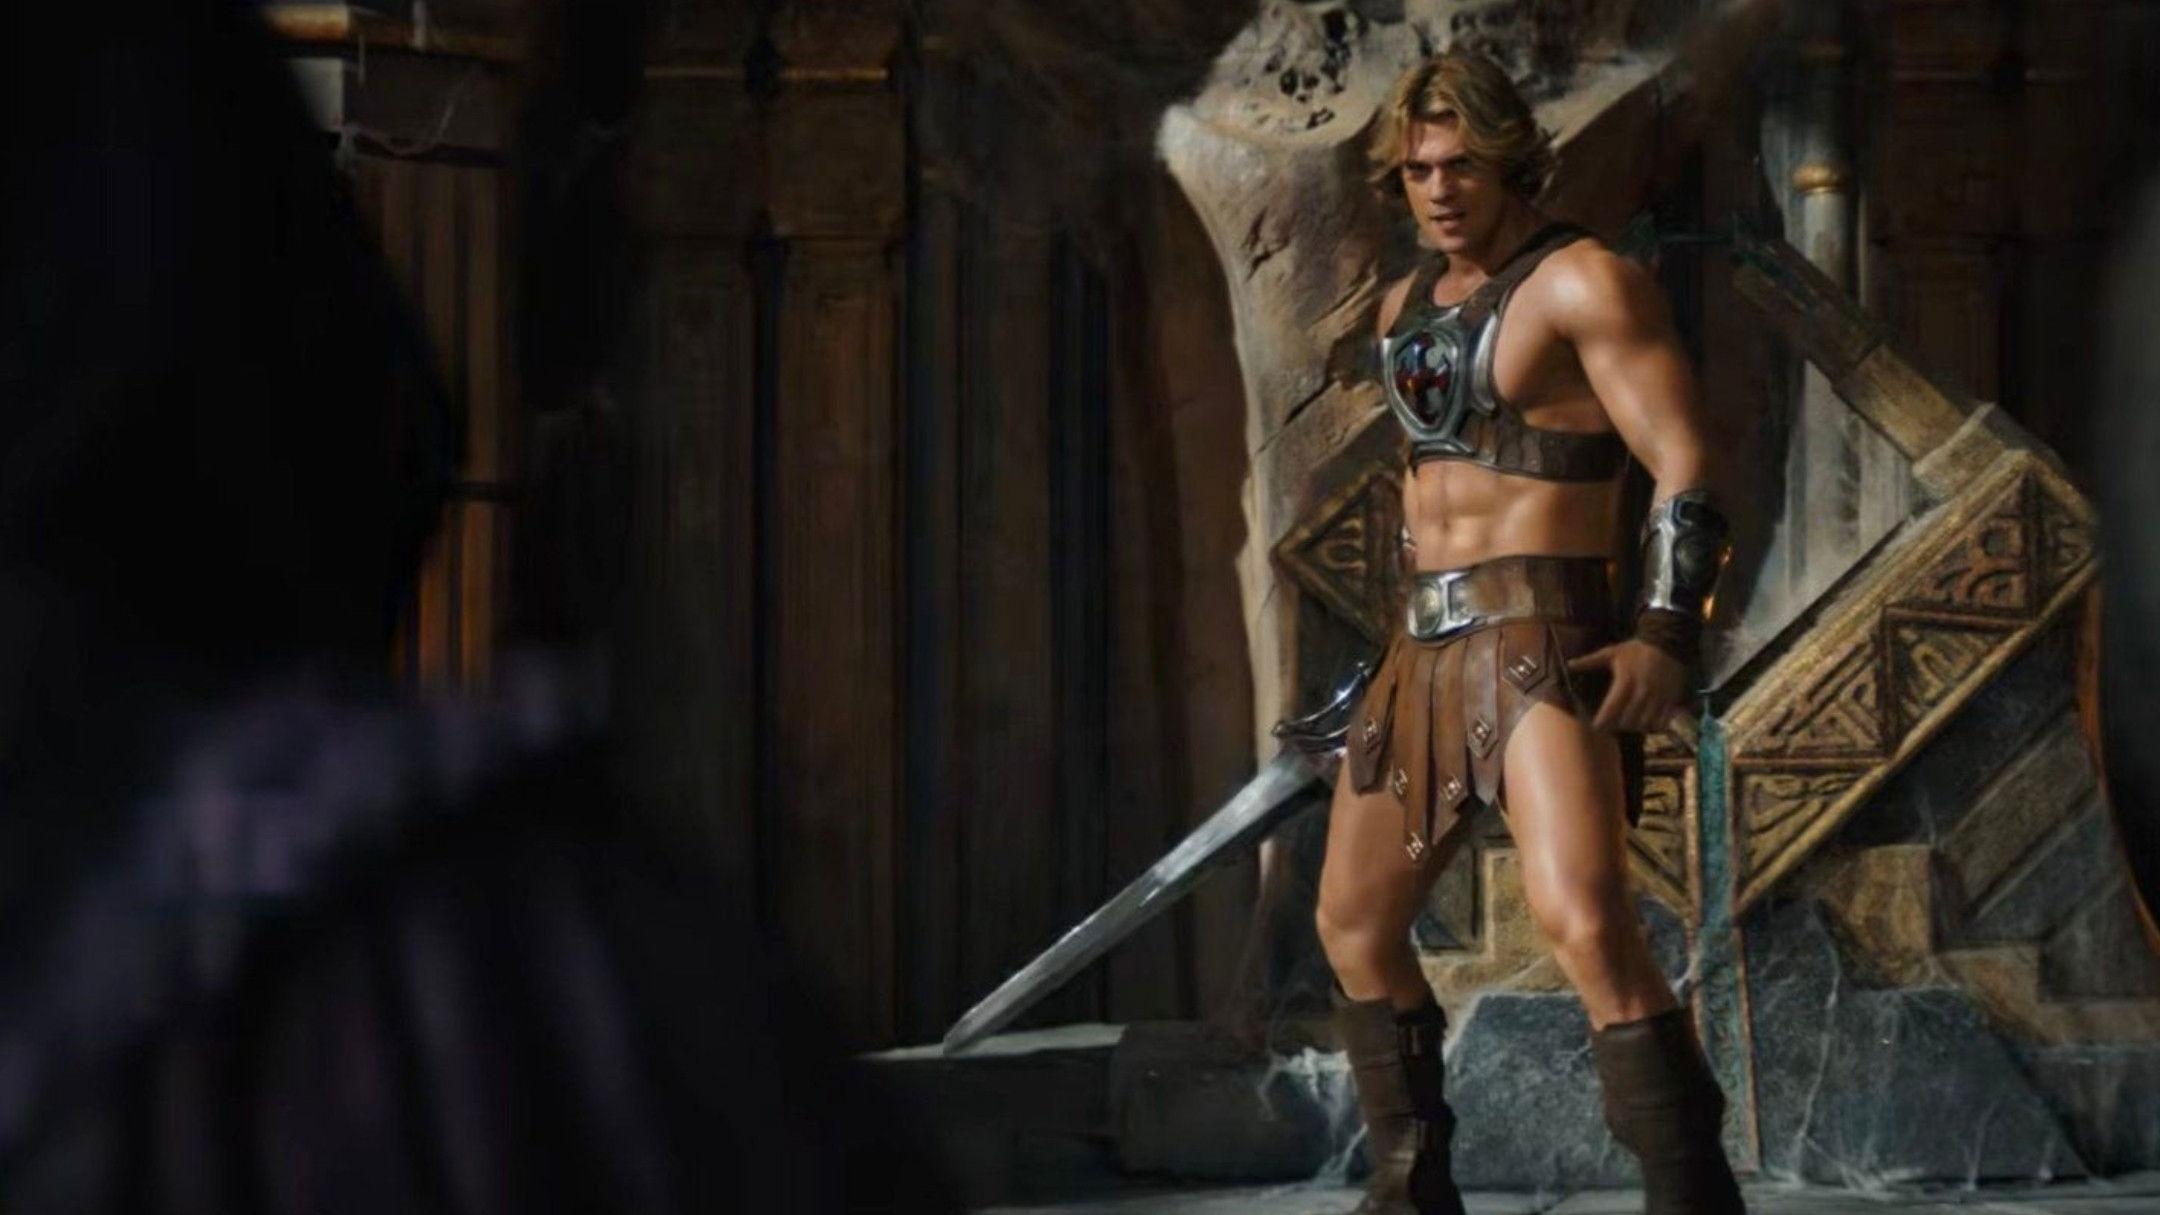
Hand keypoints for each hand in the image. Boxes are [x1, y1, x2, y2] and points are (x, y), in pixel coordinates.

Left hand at [1566, 638, 1690, 733]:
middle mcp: (1642, 691)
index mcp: (1626, 680)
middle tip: (1612, 725)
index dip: (1603, 721)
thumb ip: (1590, 661)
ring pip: (1645, 723)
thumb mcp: (1612, 652)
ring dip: (1635, 727)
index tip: (1596, 726)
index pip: (1612, 708)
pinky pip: (1662, 721)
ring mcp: (1659, 697)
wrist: (1668, 643)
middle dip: (1618, 726)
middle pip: (1628, 720)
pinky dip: (1653, 726)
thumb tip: (1569, 665)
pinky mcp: (1671, 699)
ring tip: (1628, 724)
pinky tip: (1646, 722)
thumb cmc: (1636, 650)